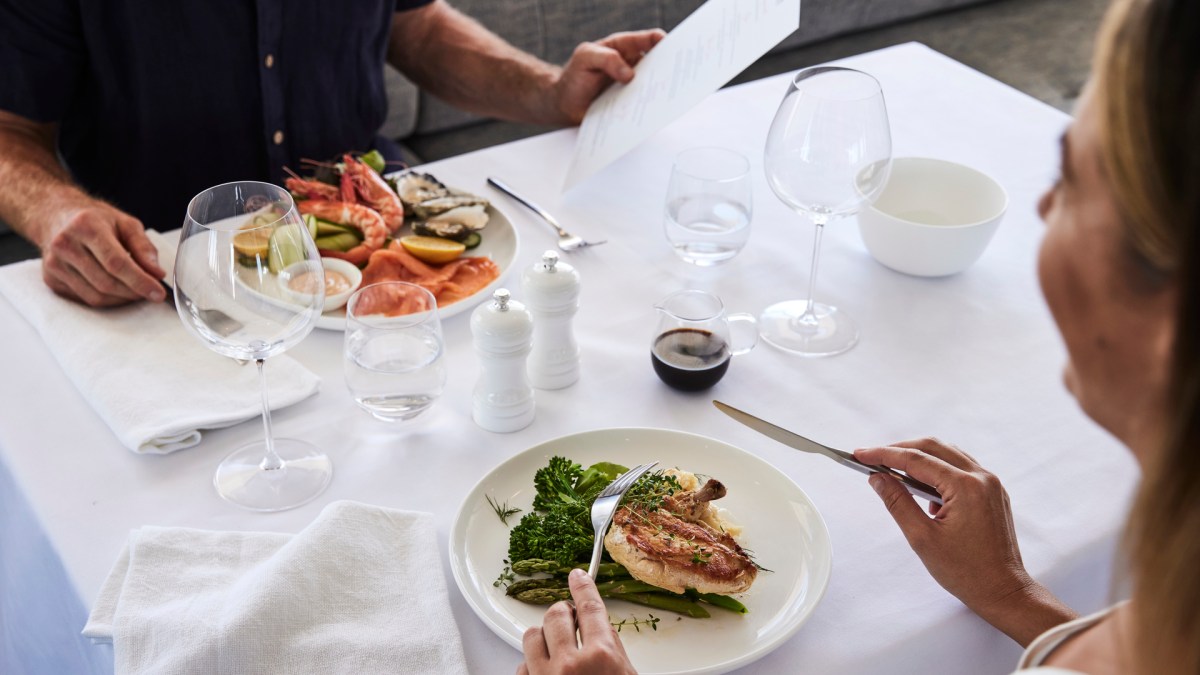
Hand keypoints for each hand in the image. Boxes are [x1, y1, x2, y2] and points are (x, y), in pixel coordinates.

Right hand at [38, 199, 165, 306]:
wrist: (56, 216)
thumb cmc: (94, 219)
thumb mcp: (125, 223)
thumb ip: (144, 247)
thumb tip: (156, 273)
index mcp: (86, 226)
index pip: (116, 262)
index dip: (140, 281)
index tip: (158, 292)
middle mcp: (65, 244)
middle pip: (106, 282)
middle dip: (134, 292)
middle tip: (151, 291)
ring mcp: (54, 263)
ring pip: (95, 296)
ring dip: (121, 299)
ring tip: (135, 290)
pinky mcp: (51, 278)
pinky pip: (84, 299)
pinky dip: (106, 299)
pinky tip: (115, 289)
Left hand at [517, 568, 635, 674]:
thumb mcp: (625, 674)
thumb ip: (612, 648)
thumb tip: (596, 624)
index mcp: (601, 657)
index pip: (589, 608)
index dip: (583, 587)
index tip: (577, 576)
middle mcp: (570, 665)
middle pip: (556, 615)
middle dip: (563, 614)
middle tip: (569, 622)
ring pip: (532, 635)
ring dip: (544, 638)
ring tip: (555, 650)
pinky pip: (522, 664)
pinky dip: (533, 665)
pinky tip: (547, 672)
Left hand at [553, 29, 665, 123]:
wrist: (564, 104)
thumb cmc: (574, 77)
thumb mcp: (585, 59)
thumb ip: (606, 59)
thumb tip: (630, 74)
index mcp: (623, 47)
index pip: (648, 39)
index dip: (661, 41)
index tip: (670, 48)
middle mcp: (632, 65)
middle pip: (657, 64)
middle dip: (668, 68)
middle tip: (676, 76)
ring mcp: (632, 85)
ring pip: (653, 86)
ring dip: (660, 91)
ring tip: (666, 97)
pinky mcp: (630, 104)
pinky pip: (643, 105)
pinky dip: (648, 108)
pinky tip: (651, 113)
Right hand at [854, 438, 1074, 644]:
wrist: (1003, 592)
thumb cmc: (966, 572)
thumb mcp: (922, 538)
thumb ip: (897, 502)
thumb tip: (877, 478)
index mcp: (966, 487)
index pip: (916, 460)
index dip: (884, 455)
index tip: (861, 454)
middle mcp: (982, 478)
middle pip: (933, 448)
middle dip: (900, 450)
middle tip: (872, 458)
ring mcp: (991, 484)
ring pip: (948, 455)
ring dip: (919, 458)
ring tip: (892, 471)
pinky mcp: (993, 493)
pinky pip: (961, 469)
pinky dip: (937, 471)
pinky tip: (922, 491)